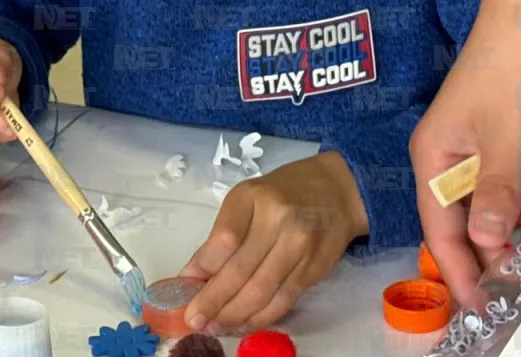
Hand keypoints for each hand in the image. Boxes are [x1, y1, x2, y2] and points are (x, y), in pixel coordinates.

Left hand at [179, 152, 368, 333]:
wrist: (337, 192)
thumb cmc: (282, 193)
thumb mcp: (247, 200)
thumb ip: (223, 235)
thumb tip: (194, 276)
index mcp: (252, 197)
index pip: (223, 240)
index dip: (201, 269)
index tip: (183, 288)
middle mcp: (277, 220)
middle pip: (239, 271)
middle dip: (212, 302)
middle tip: (193, 320)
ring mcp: (298, 246)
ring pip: (260, 292)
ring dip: (232, 316)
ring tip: (212, 327)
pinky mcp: (312, 269)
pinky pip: (282, 301)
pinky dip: (259, 318)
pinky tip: (242, 324)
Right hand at [410, 0, 520, 302]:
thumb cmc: (512, 62)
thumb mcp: (506, 133)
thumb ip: (497, 193)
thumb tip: (486, 244)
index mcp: (437, 157)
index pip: (442, 230)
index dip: (462, 270)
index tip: (488, 305)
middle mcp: (461, 159)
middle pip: (488, 222)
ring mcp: (497, 150)